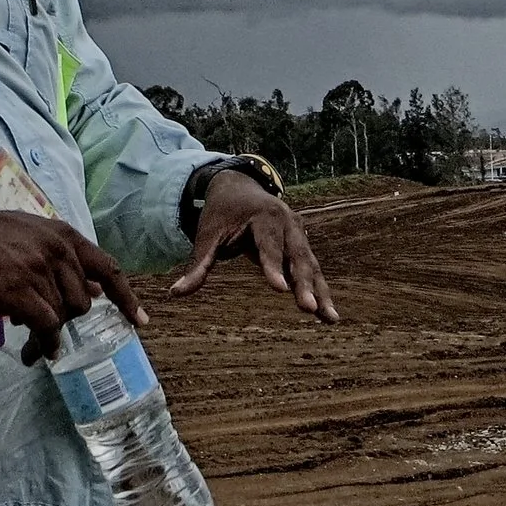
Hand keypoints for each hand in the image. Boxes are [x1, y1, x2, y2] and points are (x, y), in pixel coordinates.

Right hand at [0, 211, 145, 363]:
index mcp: (64, 235)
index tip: (139, 320)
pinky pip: (47, 326)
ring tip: (35, 342)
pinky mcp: (21, 292)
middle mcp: (58, 251)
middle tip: (47, 324)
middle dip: (68, 317)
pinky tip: (38, 351)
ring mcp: (40, 271)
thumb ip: (61, 257)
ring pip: (64, 316)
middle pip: (83, 300)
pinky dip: (46, 342)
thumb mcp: (32, 235)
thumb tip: (92, 287)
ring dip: (52, 334)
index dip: (126, 297)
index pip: (107, 268)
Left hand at [169, 170, 338, 320]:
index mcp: (263, 216)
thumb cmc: (222, 213)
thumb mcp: (208, 235)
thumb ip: (198, 265)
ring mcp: (298, 233)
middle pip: (296, 256)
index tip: (281, 290)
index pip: (269, 245)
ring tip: (330, 319)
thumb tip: (174, 293)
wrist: (240, 186)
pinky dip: (321, 291)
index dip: (274, 267)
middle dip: (304, 284)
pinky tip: (329, 316)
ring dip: (321, 292)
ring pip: (311, 265)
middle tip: (308, 309)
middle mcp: (287, 222)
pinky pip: (313, 270)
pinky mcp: (301, 245)